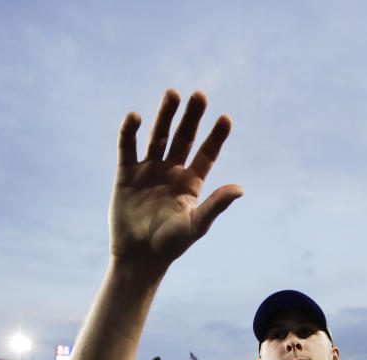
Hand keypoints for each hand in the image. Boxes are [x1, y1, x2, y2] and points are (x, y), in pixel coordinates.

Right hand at [109, 90, 243, 272]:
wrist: (138, 257)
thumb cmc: (171, 245)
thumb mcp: (196, 225)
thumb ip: (216, 205)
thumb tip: (240, 189)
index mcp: (191, 182)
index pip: (207, 153)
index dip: (216, 136)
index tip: (226, 118)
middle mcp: (171, 171)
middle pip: (183, 138)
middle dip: (191, 117)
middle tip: (199, 95)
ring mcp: (148, 170)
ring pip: (158, 136)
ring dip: (165, 116)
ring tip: (173, 94)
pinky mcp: (126, 174)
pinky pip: (127, 147)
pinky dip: (129, 132)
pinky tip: (136, 116)